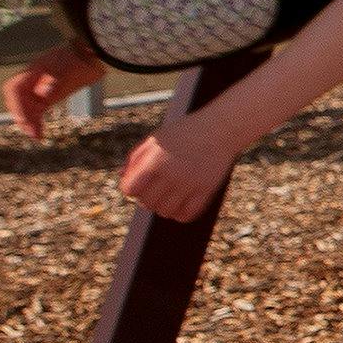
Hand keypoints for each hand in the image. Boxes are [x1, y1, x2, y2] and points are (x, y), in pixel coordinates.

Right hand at [5, 43, 106, 139]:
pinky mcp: (48, 94)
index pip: (15, 89)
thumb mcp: (69, 70)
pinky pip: (36, 109)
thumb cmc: (80, 59)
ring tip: (36, 134)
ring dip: (27, 120)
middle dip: (21, 115)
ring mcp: (39, 86)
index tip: (26, 120)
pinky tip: (40, 132)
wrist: (94, 55)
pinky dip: (35, 120)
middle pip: (16, 99)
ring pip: (25, 106)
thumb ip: (55, 83)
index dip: (18, 106)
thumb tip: (44, 96)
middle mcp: (32, 80)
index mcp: (33, 71)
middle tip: (32, 131)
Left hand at [119, 117, 236, 221]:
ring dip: (163, 206)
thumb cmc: (184, 132)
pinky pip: (187, 214)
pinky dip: (180, 213)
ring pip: (165, 211)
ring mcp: (190, 183)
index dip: (131, 188)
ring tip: (168, 195)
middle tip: (155, 188)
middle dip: (146, 198)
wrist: (221, 128)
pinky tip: (181, 202)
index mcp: (156, 159)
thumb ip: (135, 157)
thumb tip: (121, 177)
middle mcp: (172, 173)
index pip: (130, 189)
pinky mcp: (206, 190)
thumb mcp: (156, 138)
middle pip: (146, 203)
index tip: (138, 183)